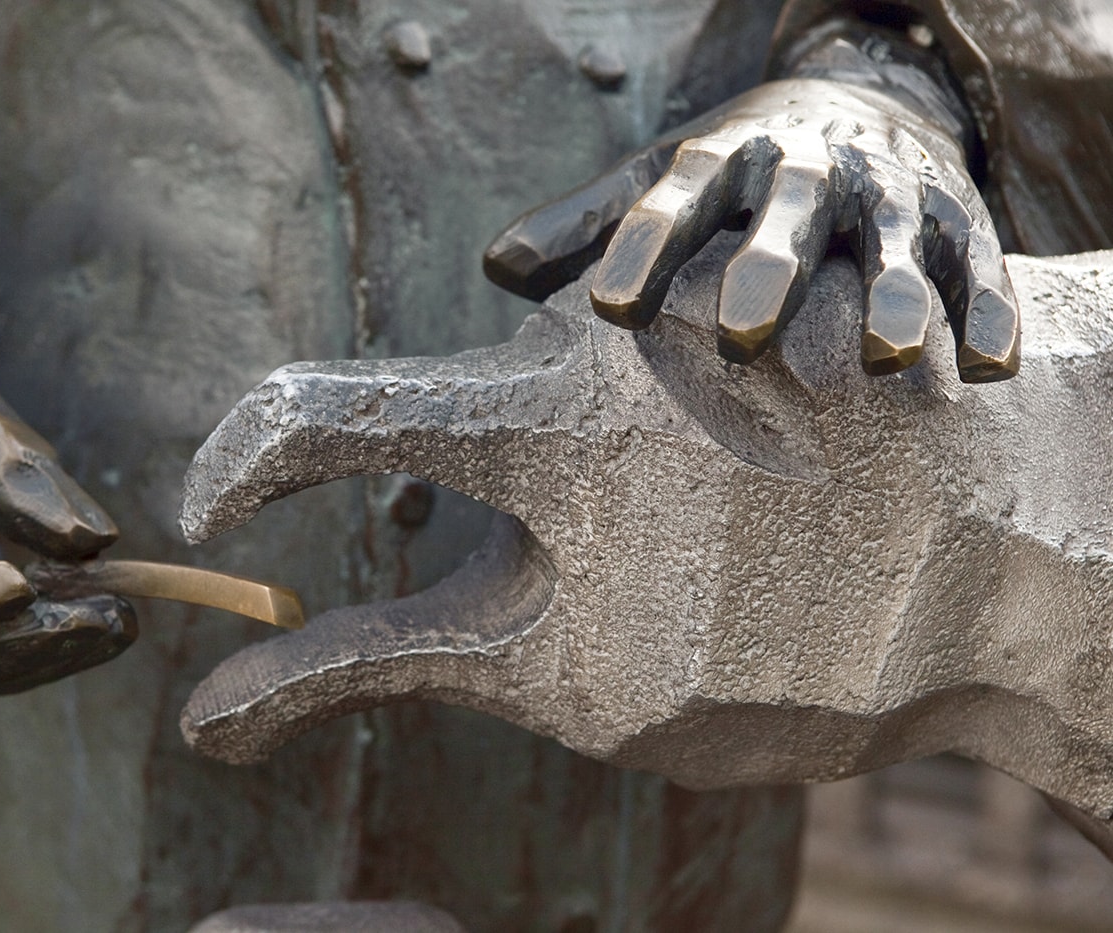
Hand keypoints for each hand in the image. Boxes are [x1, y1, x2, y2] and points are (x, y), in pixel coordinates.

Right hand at [176, 246, 1112, 842]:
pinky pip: (628, 378)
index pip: (328, 414)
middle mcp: (605, 328)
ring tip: (726, 548)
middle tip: (639, 599)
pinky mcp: (731, 292)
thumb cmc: (774, 660)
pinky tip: (760, 487)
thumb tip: (205, 716)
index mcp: (548, 433)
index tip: (212, 519)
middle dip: (503, 539)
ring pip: (552, 413)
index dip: (242, 465)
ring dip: (596, 502)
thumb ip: (367, 670)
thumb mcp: (553, 678)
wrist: (1001, 590)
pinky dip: (655, 454)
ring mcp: (676, 296)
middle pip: (459, 436)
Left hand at [484, 78, 1018, 381]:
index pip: (677, 198)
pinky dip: (987, 313)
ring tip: (885, 357)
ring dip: (894, 295)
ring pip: (897, 242)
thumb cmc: (741, 170)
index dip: (643, 247)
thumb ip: (590, 223)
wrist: (866, 103)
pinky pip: (982, 267)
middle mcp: (810, 172)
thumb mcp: (664, 178)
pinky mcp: (963, 222)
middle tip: (736, 338)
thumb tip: (497, 266)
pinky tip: (984, 370)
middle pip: (788, 214)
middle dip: (766, 268)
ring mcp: (891, 195)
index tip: (609, 308)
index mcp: (727, 160)